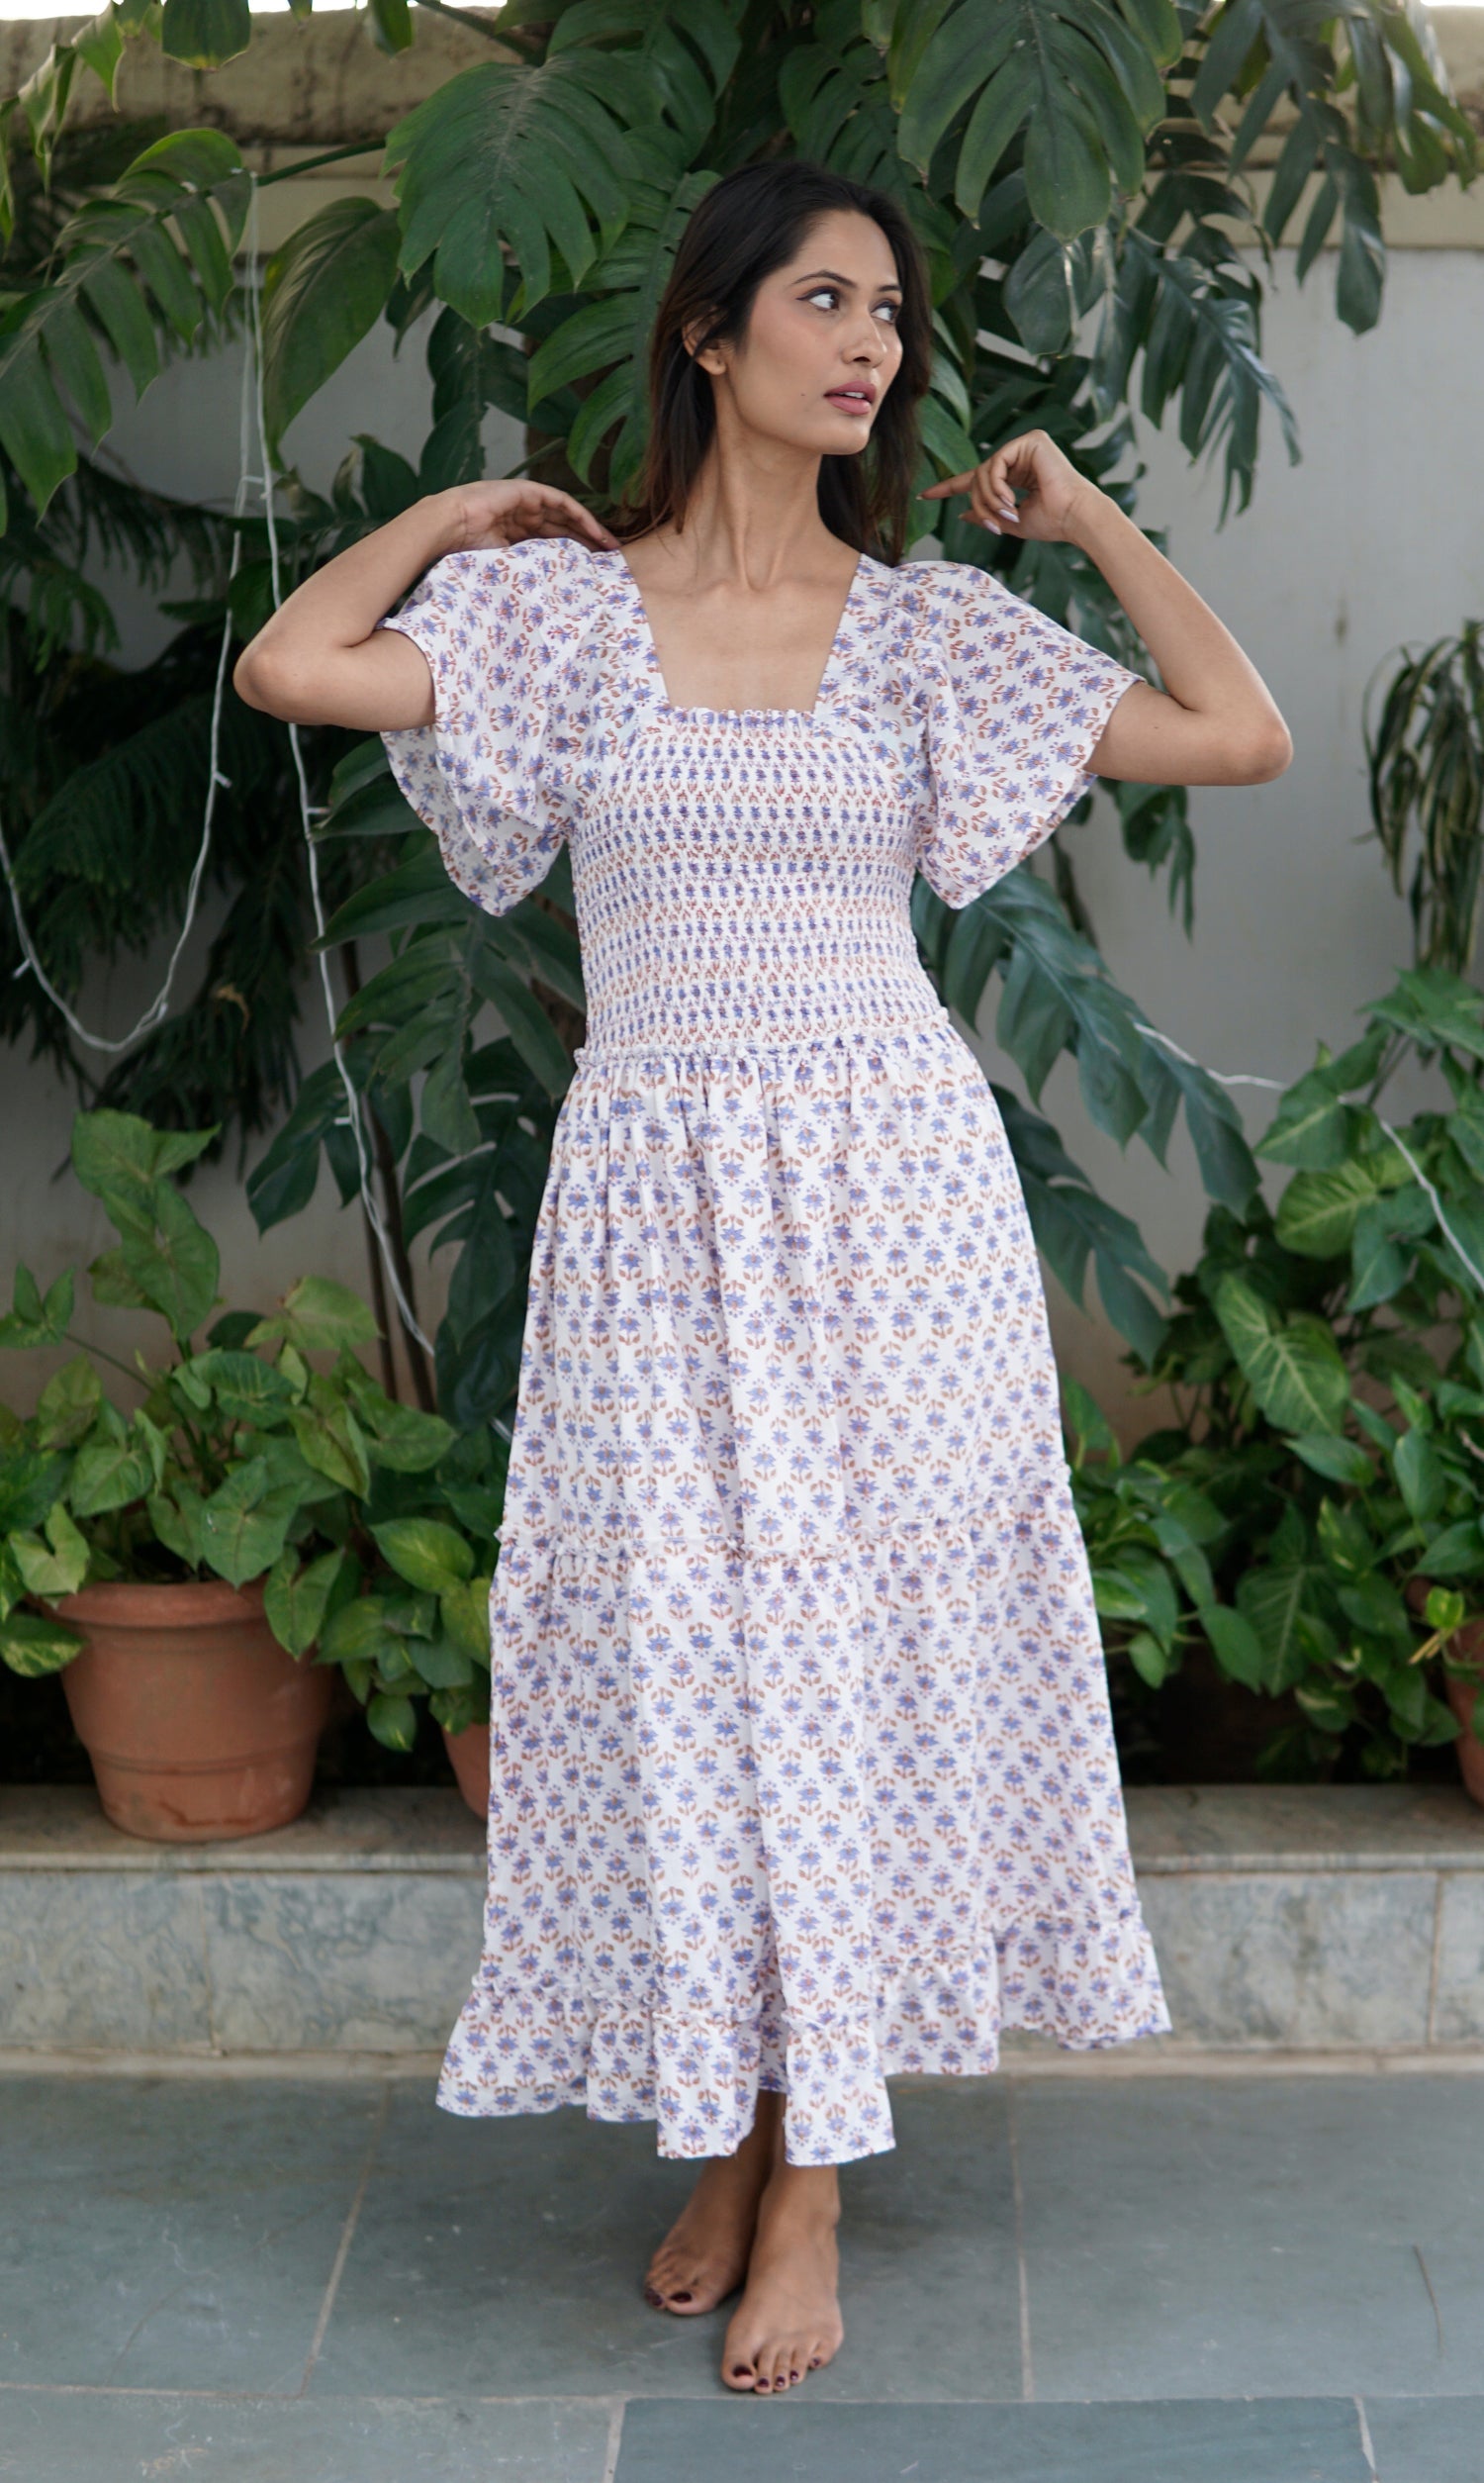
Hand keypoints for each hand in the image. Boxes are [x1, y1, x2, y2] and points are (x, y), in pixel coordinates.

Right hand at [439, 479, 618, 555]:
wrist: (448, 527)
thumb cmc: (465, 551)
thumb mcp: (503, 565)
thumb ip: (524, 569)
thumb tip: (545, 595)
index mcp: (516, 534)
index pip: (552, 544)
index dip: (574, 555)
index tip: (593, 571)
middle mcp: (524, 516)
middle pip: (564, 529)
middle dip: (588, 543)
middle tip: (611, 560)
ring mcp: (526, 502)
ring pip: (566, 515)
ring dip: (589, 529)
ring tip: (610, 546)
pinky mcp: (528, 491)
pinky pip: (560, 502)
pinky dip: (579, 514)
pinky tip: (595, 528)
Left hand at [919, 428, 1102, 544]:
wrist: (1075, 518)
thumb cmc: (1053, 523)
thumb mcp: (1010, 523)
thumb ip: (987, 515)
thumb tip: (962, 513)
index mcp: (1017, 474)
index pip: (978, 477)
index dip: (949, 487)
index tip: (924, 495)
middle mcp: (1020, 456)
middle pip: (977, 477)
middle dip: (978, 503)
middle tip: (991, 524)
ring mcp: (1025, 445)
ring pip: (984, 471)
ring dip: (988, 499)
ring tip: (1005, 515)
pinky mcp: (1030, 440)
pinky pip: (995, 463)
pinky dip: (996, 486)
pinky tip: (1010, 500)